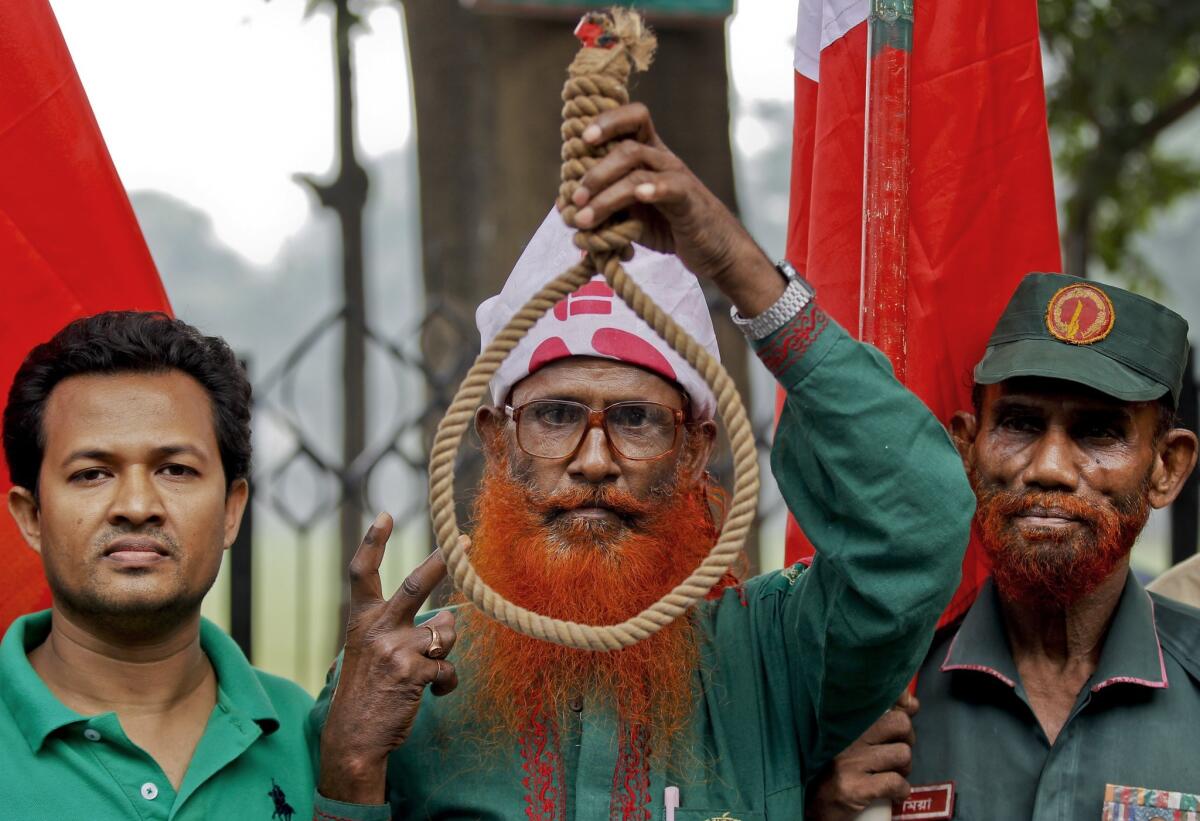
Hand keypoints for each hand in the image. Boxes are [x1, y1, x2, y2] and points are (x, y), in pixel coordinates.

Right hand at [317, 512, 458, 803]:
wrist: (353, 739)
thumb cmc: (366, 692)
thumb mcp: (367, 652)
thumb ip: (397, 628)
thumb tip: (446, 618)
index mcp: (361, 620)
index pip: (362, 573)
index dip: (373, 542)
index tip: (384, 515)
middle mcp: (378, 628)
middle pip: (417, 584)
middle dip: (444, 561)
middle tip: (465, 541)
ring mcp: (396, 649)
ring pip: (446, 632)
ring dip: (445, 651)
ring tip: (425, 672)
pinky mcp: (414, 673)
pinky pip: (448, 669)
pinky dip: (445, 684)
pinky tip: (429, 695)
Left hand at [567, 103, 783, 316]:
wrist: (714, 249)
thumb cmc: (669, 227)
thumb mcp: (630, 215)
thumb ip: (602, 205)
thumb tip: (563, 204)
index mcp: (649, 155)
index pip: (631, 119)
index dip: (606, 121)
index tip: (581, 141)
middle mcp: (663, 159)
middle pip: (628, 145)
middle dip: (595, 170)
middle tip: (575, 197)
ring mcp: (677, 177)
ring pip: (638, 168)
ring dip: (605, 193)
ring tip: (584, 218)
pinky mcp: (689, 200)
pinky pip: (669, 186)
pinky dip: (651, 188)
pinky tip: (637, 196)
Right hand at [805, 692, 918, 820]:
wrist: (808, 803)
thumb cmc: (831, 768)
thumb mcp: (850, 736)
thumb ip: (880, 717)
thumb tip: (912, 703)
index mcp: (844, 718)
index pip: (882, 696)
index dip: (902, 702)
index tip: (906, 707)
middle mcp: (846, 734)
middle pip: (900, 723)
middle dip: (906, 741)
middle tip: (894, 755)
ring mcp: (850, 761)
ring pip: (902, 754)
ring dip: (903, 770)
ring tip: (889, 775)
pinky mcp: (854, 787)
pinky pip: (896, 783)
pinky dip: (901, 792)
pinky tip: (892, 795)